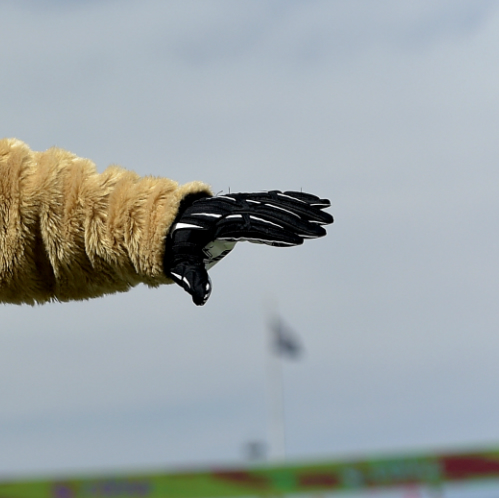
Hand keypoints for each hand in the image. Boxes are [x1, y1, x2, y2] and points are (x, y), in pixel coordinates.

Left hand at [165, 190, 332, 304]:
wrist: (169, 222)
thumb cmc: (177, 247)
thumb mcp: (180, 265)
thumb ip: (193, 280)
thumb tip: (200, 299)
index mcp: (219, 224)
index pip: (252, 228)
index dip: (276, 232)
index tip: (300, 238)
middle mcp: (232, 210)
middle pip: (269, 213)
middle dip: (298, 220)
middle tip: (324, 227)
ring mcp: (239, 204)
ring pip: (275, 203)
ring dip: (303, 208)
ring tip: (328, 214)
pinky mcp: (245, 203)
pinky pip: (273, 199)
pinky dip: (295, 199)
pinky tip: (316, 202)